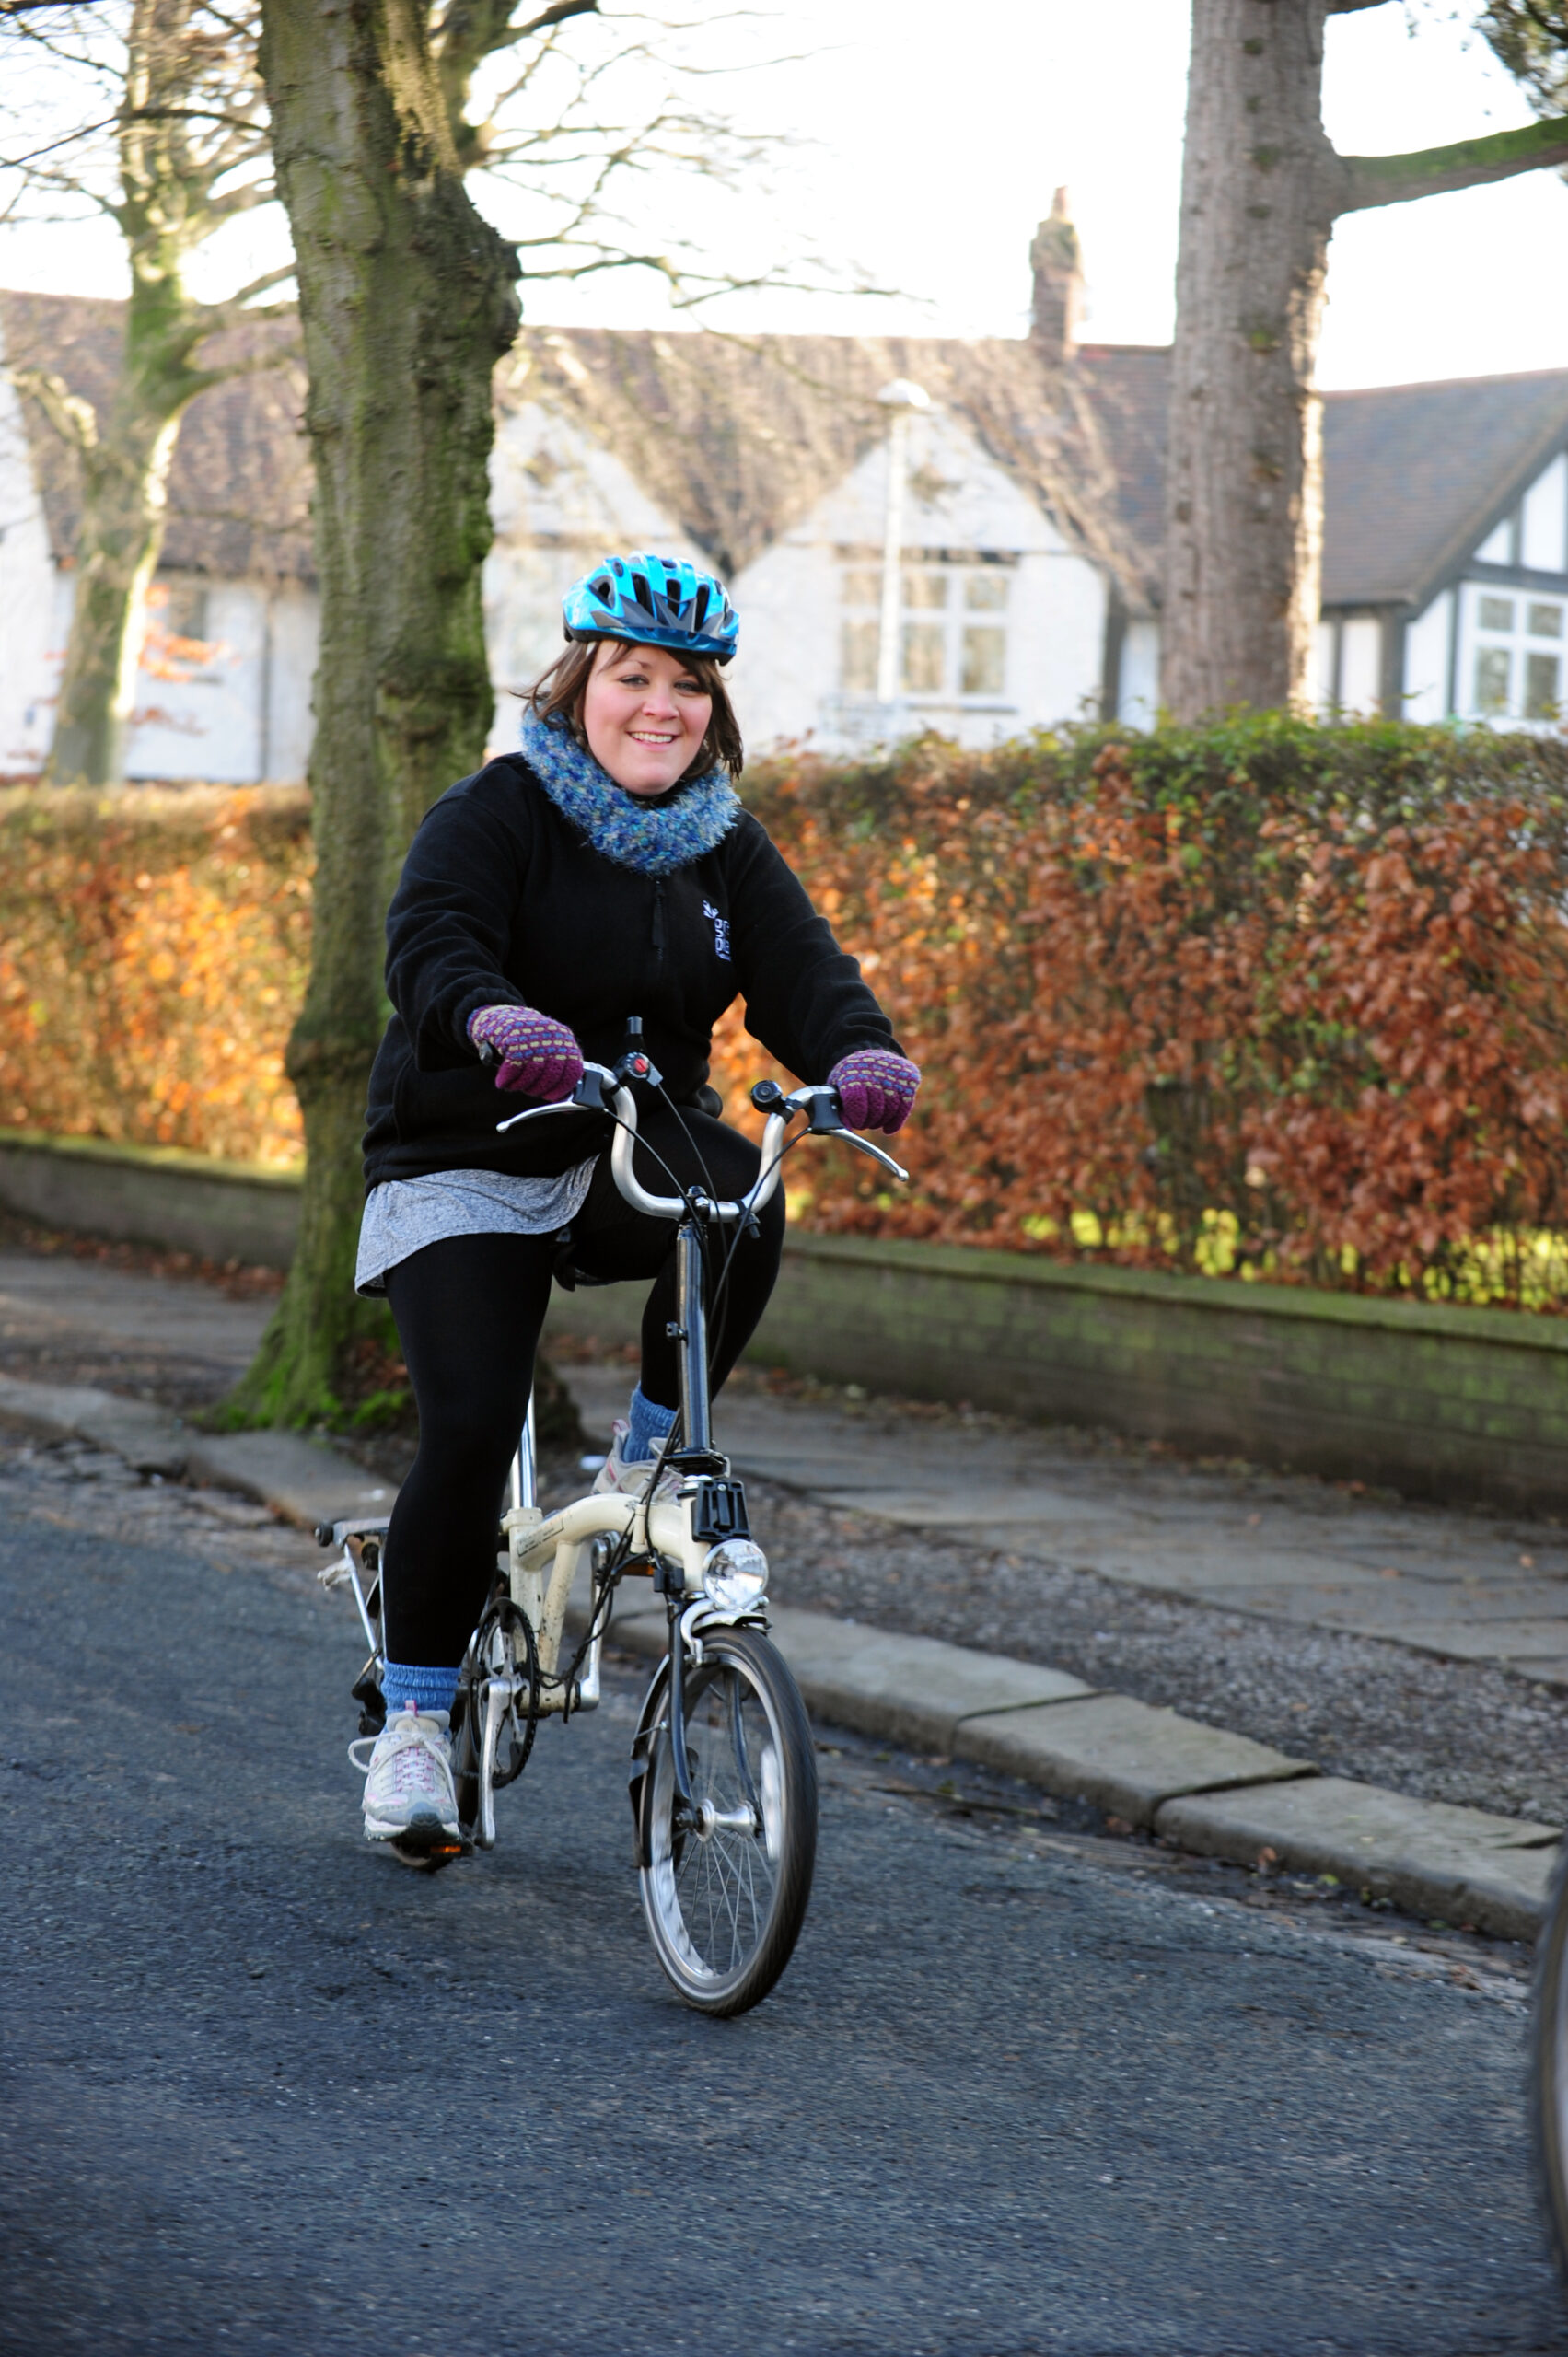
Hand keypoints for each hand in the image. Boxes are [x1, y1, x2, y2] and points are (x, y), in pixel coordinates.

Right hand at [467, 1004, 584, 1099]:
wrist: (498, 1014)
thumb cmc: (526, 1039)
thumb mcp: (546, 1050)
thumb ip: (558, 1074)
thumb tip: (568, 1108)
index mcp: (565, 1039)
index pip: (574, 1071)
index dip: (563, 1089)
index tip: (552, 1097)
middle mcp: (553, 1036)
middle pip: (552, 1077)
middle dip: (539, 1090)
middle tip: (529, 1090)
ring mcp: (534, 1037)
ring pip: (532, 1075)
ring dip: (520, 1086)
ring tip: (514, 1085)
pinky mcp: (514, 1039)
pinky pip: (514, 1070)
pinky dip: (507, 1080)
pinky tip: (503, 1082)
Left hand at [828, 1048, 919, 1134]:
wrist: (870, 1054)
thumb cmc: (851, 1077)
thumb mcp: (838, 1087)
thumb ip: (840, 1108)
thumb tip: (847, 1128)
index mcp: (854, 1072)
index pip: (856, 1099)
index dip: (857, 1116)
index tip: (856, 1122)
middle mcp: (876, 1071)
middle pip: (876, 1107)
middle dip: (869, 1121)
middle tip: (863, 1123)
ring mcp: (895, 1075)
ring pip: (891, 1109)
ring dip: (882, 1122)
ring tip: (874, 1121)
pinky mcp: (910, 1079)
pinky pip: (905, 1107)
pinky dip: (896, 1122)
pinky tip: (888, 1128)